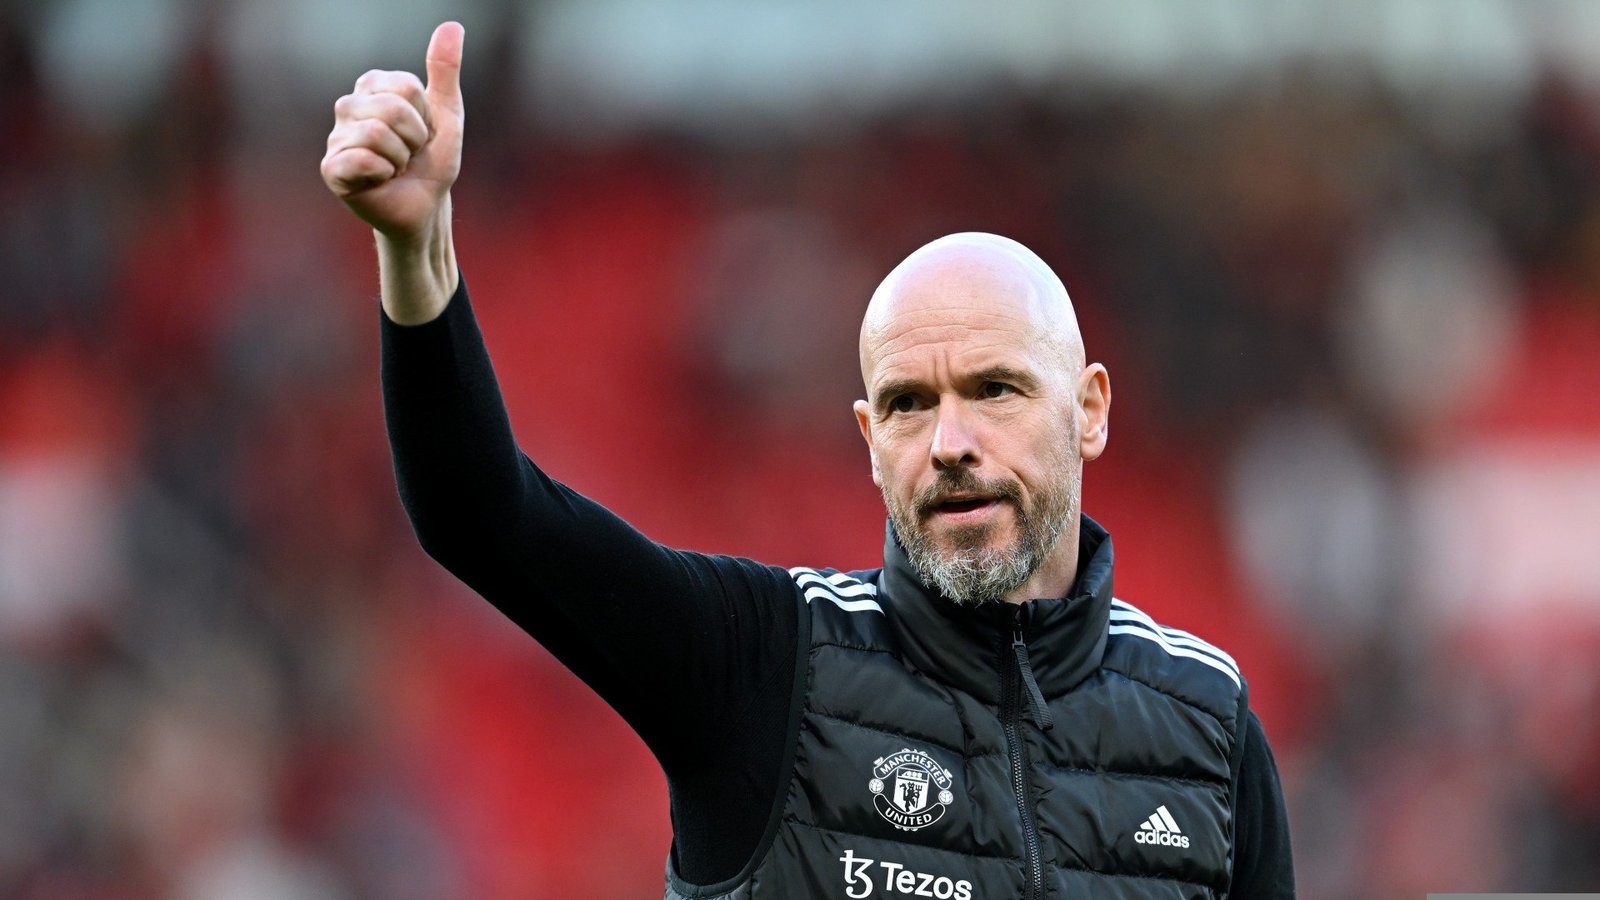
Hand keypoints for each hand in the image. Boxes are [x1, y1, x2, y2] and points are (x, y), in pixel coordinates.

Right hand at [321, 22, 463, 242]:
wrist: (425, 207)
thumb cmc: (432, 162)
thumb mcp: (446, 114)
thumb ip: (445, 71)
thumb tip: (452, 26)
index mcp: (373, 87)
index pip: (406, 87)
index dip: (424, 117)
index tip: (421, 133)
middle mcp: (349, 106)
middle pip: (391, 109)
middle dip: (414, 139)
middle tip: (410, 154)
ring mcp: (337, 137)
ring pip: (376, 134)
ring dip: (400, 158)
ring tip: (395, 167)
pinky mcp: (331, 169)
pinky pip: (361, 159)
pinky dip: (383, 174)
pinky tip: (379, 180)